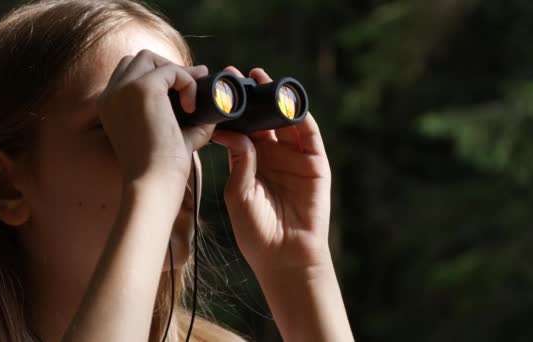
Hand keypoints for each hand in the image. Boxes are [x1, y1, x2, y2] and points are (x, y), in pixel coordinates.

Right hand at [97, 49, 214, 185]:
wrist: (154, 182)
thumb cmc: (163, 167)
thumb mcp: (173, 134)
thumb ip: (187, 114)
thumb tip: (212, 96)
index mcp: (110, 107)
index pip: (130, 73)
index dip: (159, 75)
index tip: (186, 89)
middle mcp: (110, 95)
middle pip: (139, 59)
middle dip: (168, 68)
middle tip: (192, 89)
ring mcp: (122, 89)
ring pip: (151, 58)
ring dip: (176, 72)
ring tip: (192, 100)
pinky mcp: (141, 88)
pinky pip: (171, 70)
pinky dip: (187, 83)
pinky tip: (192, 107)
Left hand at [211, 67, 331, 275]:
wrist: (285, 256)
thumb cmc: (256, 231)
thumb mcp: (238, 194)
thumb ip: (239, 162)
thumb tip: (230, 132)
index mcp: (251, 162)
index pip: (241, 128)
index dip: (231, 110)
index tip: (216, 90)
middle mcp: (272, 155)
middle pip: (262, 118)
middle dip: (251, 96)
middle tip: (236, 76)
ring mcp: (295, 158)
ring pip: (286, 121)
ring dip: (276, 100)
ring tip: (262, 79)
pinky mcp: (315, 164)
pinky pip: (309, 136)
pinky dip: (301, 117)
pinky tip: (289, 101)